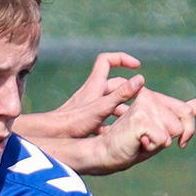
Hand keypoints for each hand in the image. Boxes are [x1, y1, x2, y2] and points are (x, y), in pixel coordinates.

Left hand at [23, 52, 143, 141]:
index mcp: (95, 84)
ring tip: (134, 119)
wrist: (52, 137)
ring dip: (122, 108)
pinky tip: (117, 135)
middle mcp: (91, 92)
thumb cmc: (74, 122)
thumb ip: (121, 94)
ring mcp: (88, 106)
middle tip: (143, 100)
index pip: (107, 60)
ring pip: (109, 103)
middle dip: (129, 90)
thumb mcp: (102, 107)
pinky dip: (112, 124)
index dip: (122, 59)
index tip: (137, 67)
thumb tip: (140, 79)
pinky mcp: (85, 120)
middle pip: (113, 84)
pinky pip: (102, 118)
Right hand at [85, 87, 195, 174]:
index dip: (188, 130)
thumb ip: (179, 116)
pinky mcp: (140, 117)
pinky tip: (136, 143)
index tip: (180, 143)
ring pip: (174, 130)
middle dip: (171, 139)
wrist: (103, 155)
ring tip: (139, 141)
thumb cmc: (128, 146)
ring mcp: (144, 104)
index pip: (186, 111)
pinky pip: (163, 140)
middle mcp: (149, 96)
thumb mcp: (159, 131)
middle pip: (183, 122)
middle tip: (147, 142)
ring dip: (158, 144)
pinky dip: (152, 148)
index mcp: (152, 97)